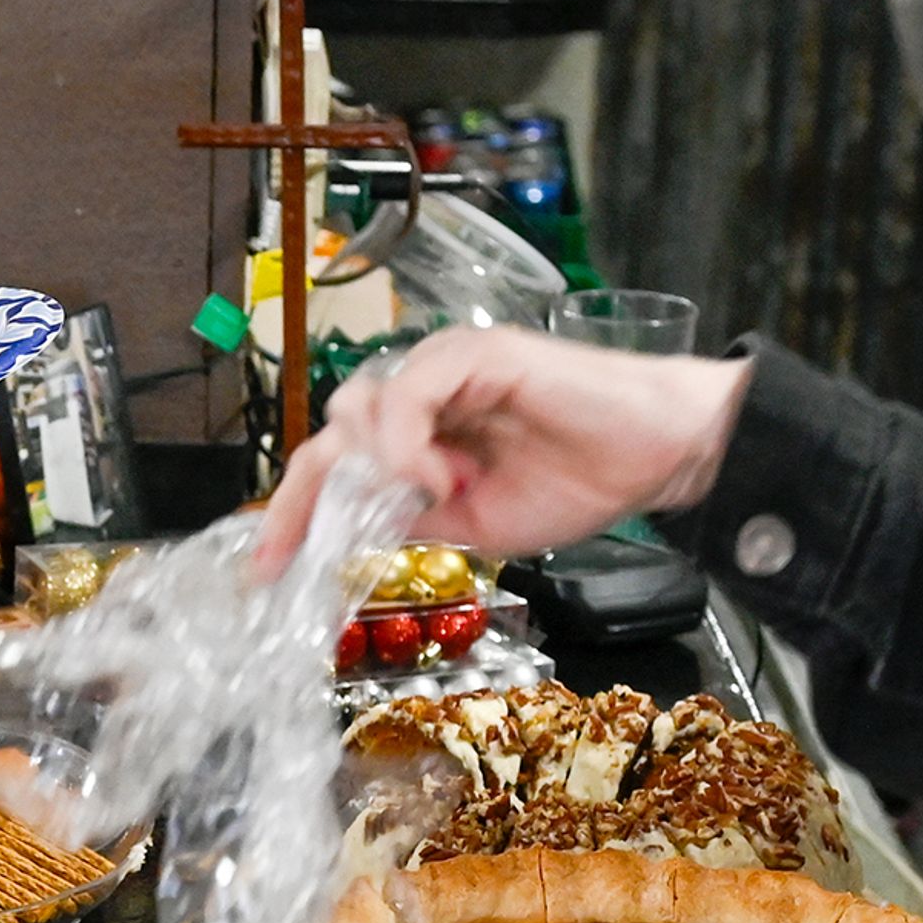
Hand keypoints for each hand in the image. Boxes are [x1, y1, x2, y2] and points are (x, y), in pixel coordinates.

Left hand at [250, 326, 753, 578]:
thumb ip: (409, 521)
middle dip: (301, 497)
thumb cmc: (581, 479)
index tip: (266, 568)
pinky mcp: (476, 354)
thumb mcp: (473, 525)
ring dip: (374, 465)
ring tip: (430, 494)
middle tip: (290, 551)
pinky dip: (407, 441)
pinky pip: (408, 391)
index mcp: (418, 431)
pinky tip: (439, 473)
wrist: (655, 457)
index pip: (333, 464)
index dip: (293, 513)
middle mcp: (422, 393)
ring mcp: (445, 369)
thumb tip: (347, 535)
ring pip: (356, 405)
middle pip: (328, 433)